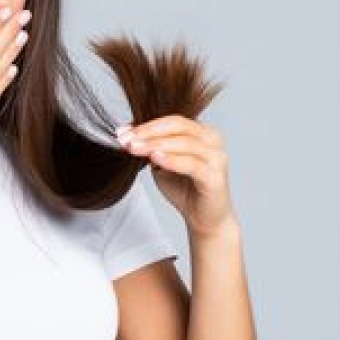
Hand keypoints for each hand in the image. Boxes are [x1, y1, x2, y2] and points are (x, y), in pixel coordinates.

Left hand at [116, 115, 237, 237]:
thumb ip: (150, 148)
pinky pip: (192, 165)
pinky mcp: (215, 177)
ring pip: (185, 143)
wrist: (203, 218)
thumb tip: (126, 134)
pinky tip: (155, 159)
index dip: (146, 125)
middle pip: (179, 126)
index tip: (123, 132)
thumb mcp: (161, 163)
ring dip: (156, 144)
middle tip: (127, 140)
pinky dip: (172, 160)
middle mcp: (212, 140)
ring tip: (135, 149)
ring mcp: (216, 157)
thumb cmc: (184, 189)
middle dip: (149, 132)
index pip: (172, 121)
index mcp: (201, 132)